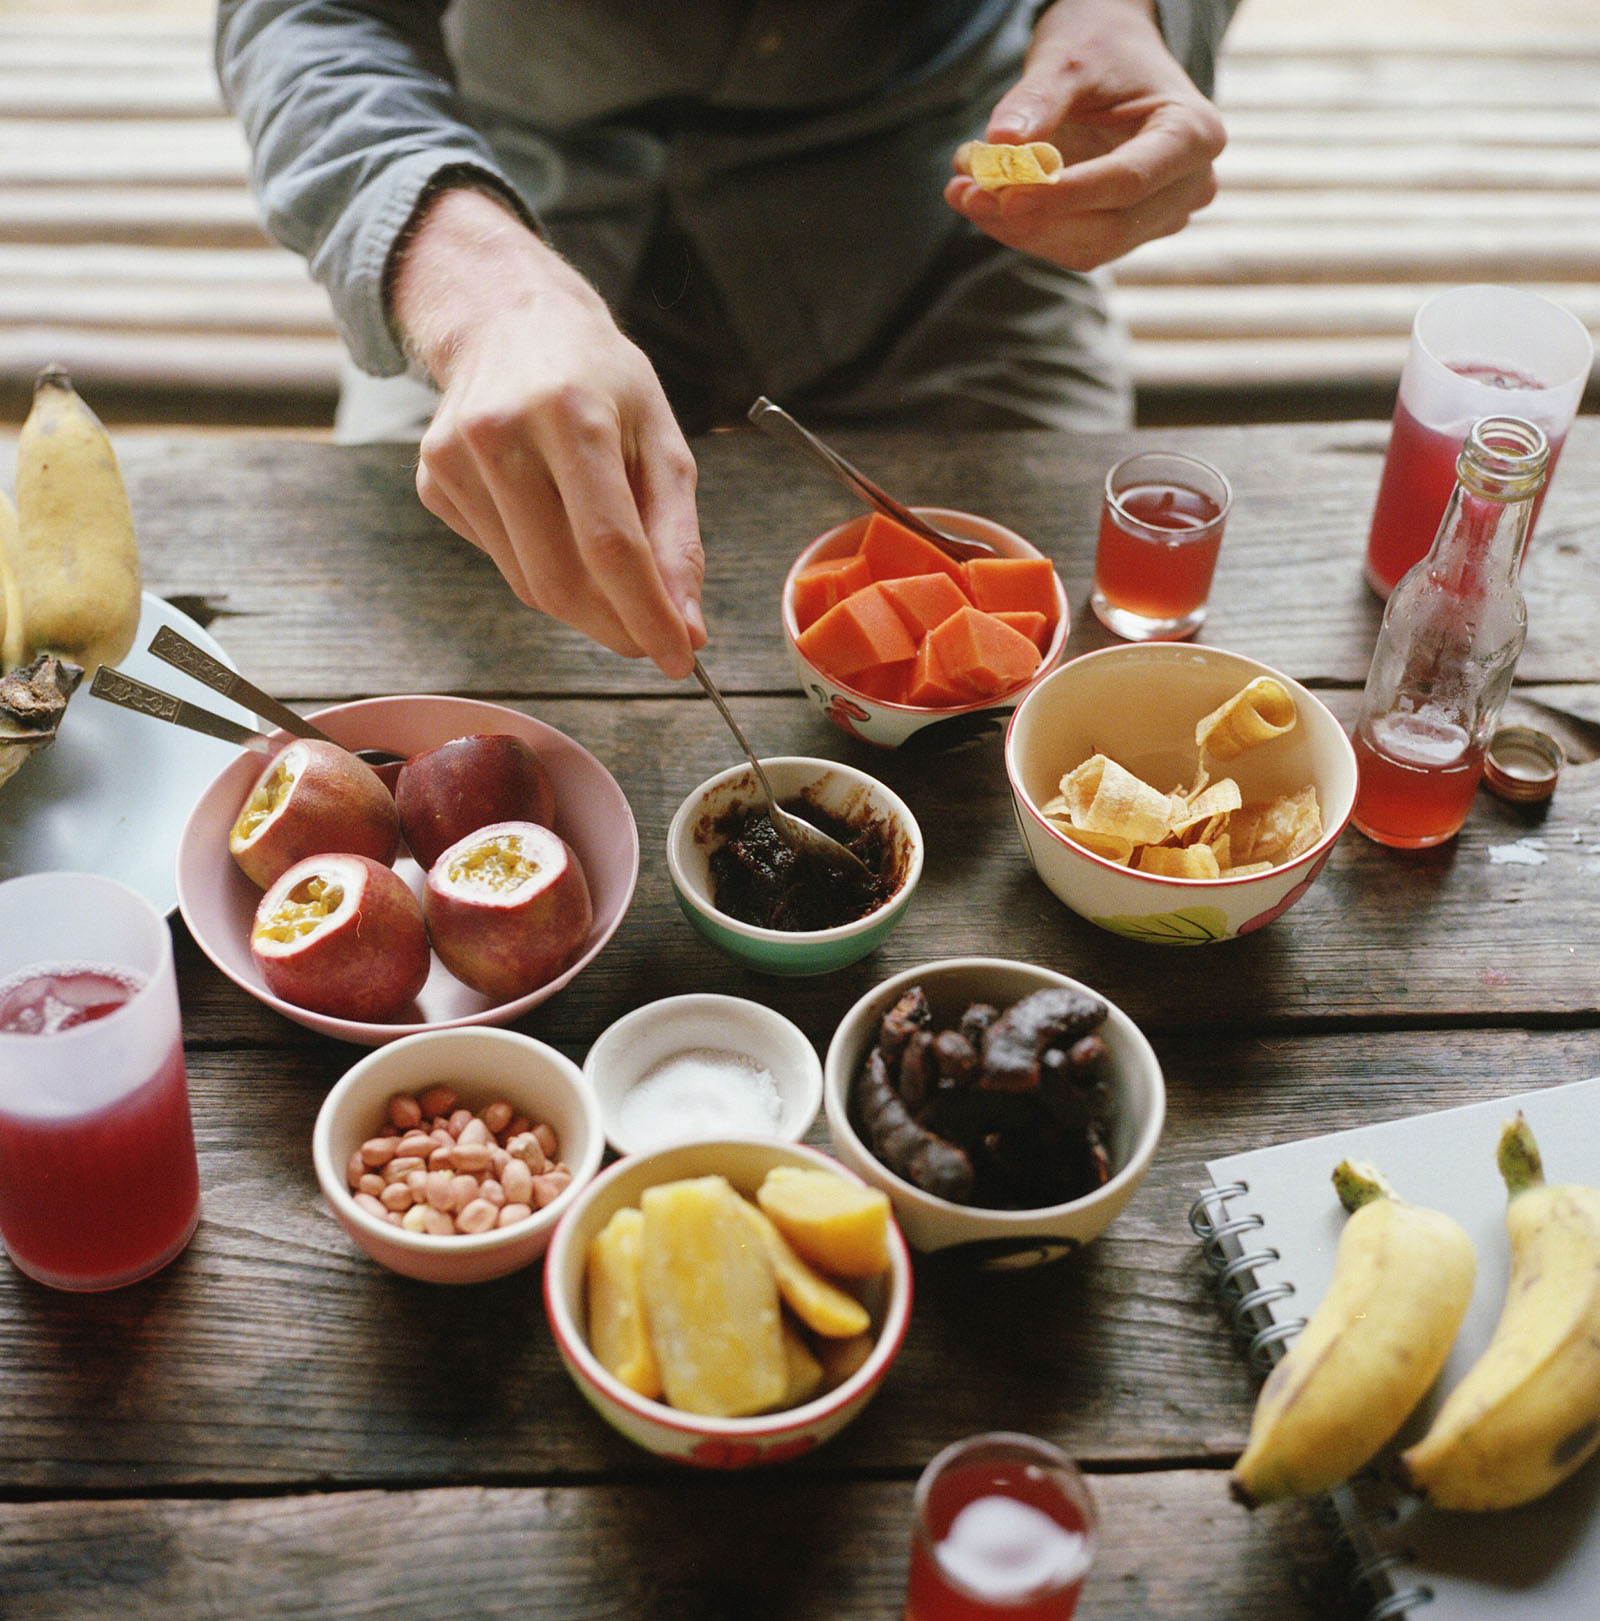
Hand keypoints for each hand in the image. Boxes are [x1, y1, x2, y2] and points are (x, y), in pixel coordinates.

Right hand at [391, 187, 704, 678]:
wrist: (506, 317)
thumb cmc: (599, 377)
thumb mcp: (662, 438)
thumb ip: (678, 536)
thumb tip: (687, 626)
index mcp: (571, 414)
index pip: (611, 546)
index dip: (646, 615)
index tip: (680, 659)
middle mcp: (502, 435)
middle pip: (563, 579)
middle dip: (617, 626)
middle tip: (654, 638)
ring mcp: (456, 460)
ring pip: (530, 585)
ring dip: (584, 606)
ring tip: (613, 575)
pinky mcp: (434, 481)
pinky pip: (502, 561)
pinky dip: (543, 567)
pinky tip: (554, 520)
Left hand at [944, 0, 1226, 271]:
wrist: (1115, 57)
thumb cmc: (1101, 49)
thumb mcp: (1068, 59)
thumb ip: (1037, 100)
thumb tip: (1000, 145)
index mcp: (1193, 134)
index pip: (1128, 182)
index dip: (1065, 195)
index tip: (1006, 193)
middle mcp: (1190, 185)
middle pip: (1108, 228)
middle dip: (1032, 219)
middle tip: (965, 193)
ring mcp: (1161, 216)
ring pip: (1087, 248)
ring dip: (1018, 230)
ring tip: (964, 191)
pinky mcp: (1128, 232)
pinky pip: (1073, 247)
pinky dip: (1024, 230)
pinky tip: (983, 202)